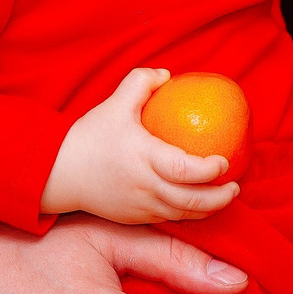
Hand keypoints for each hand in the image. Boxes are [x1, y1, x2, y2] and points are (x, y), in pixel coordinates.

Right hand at [43, 68, 238, 223]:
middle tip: (235, 186)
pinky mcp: (135, 217)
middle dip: (220, 198)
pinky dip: (188, 214)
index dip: (210, 170)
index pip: (185, 170)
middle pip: (191, 200)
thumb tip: (168, 74)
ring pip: (183, 215)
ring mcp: (140, 206)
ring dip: (208, 209)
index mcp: (143, 157)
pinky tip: (197, 203)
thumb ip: (141, 82)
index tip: (224, 161)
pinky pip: (168, 219)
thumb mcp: (114, 103)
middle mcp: (145, 186)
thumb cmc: (89, 136)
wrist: (57, 173)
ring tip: (223, 196)